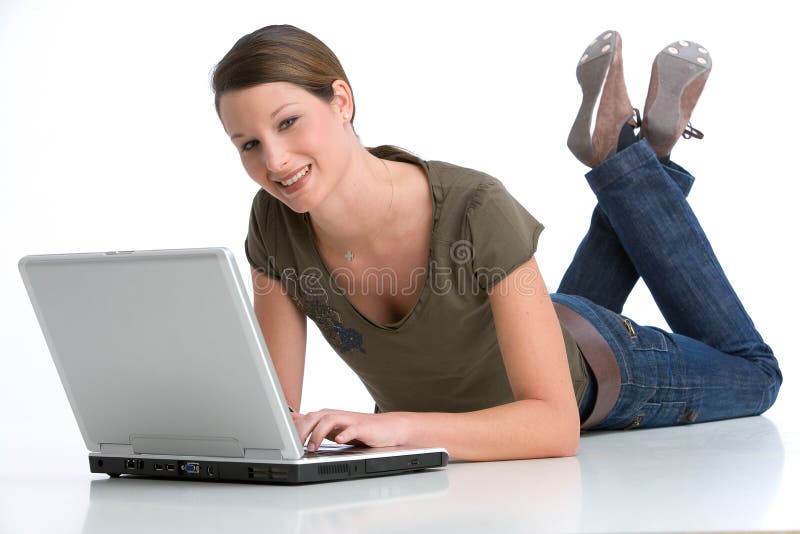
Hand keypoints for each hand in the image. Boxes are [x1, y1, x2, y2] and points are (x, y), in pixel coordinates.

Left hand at [291, 409, 408, 451]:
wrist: (387, 429)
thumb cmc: (359, 430)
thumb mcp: (333, 428)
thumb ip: (314, 423)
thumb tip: (293, 417)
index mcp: (328, 416)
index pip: (306, 418)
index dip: (293, 427)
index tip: (282, 439)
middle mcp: (337, 415)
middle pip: (314, 416)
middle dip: (302, 430)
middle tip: (294, 446)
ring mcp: (350, 420)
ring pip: (329, 420)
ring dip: (318, 434)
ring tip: (312, 448)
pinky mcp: (363, 427)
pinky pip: (352, 428)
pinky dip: (344, 434)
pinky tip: (338, 441)